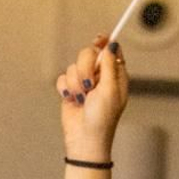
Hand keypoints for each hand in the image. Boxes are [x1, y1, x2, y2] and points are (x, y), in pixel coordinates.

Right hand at [58, 36, 129, 162]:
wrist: (84, 139)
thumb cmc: (102, 118)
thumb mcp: (110, 90)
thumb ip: (109, 65)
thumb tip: (111, 45)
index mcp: (115, 75)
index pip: (111, 51)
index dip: (105, 42)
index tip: (98, 39)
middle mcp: (100, 77)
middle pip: (89, 54)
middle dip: (86, 68)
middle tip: (89, 85)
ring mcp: (84, 83)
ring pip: (74, 66)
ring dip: (76, 83)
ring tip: (82, 99)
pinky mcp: (70, 90)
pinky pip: (63, 78)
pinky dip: (66, 89)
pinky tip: (72, 101)